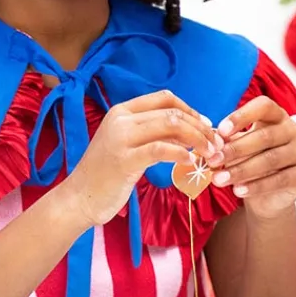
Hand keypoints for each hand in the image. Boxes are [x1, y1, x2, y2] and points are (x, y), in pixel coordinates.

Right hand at [62, 90, 218, 228]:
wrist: (79, 198)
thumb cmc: (107, 174)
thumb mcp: (130, 146)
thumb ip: (154, 134)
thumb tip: (191, 130)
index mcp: (122, 111)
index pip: (164, 98)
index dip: (190, 109)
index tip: (206, 126)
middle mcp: (121, 119)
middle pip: (172, 112)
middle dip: (200, 127)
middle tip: (216, 144)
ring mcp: (121, 138)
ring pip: (170, 126)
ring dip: (197, 139)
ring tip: (210, 154)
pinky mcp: (124, 159)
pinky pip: (161, 150)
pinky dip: (181, 154)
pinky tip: (191, 162)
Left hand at [209, 97, 295, 220]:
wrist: (269, 196)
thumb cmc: (251, 161)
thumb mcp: (239, 148)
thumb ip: (229, 142)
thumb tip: (213, 143)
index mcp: (277, 116)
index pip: (264, 106)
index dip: (242, 116)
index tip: (220, 131)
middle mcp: (294, 130)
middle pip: (265, 136)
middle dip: (236, 149)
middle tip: (214, 160)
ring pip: (270, 159)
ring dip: (241, 170)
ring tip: (219, 179)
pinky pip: (279, 180)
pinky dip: (256, 186)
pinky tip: (238, 190)